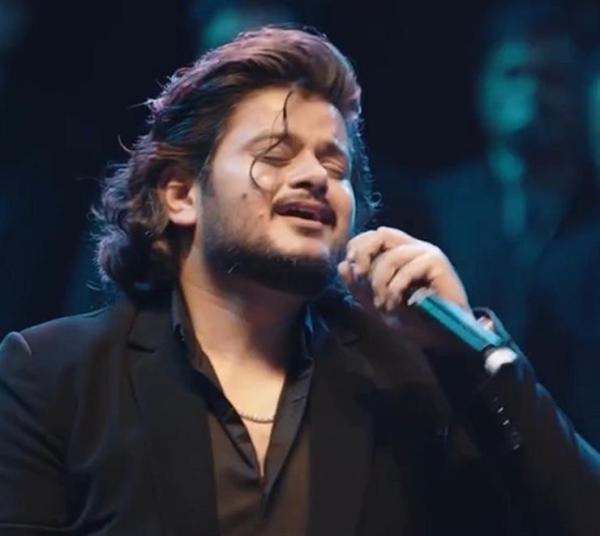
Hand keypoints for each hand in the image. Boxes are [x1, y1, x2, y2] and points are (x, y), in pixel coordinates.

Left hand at [337, 226, 470, 347]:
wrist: (443, 338)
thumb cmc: (414, 320)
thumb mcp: (378, 303)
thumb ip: (359, 287)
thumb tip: (342, 266)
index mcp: (400, 252)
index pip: (372, 236)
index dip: (357, 248)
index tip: (352, 270)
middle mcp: (414, 247)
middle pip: (381, 234)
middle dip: (364, 255)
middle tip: (360, 278)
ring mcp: (427, 253)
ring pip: (391, 257)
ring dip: (379, 283)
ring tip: (382, 305)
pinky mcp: (438, 263)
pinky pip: (407, 270)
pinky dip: (395, 290)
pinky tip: (395, 305)